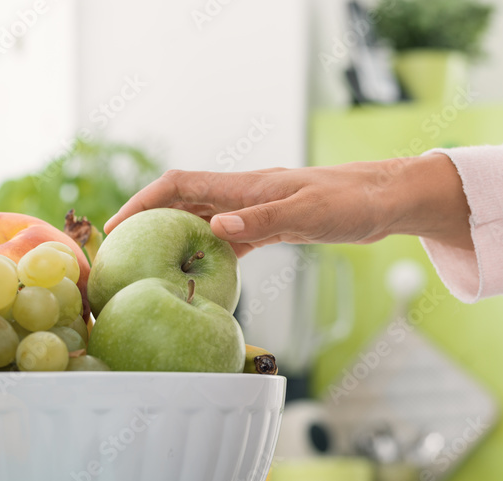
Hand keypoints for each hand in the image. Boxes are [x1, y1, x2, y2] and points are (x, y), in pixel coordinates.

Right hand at [104, 155, 471, 256]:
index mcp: (246, 186)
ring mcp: (255, 210)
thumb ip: (261, 221)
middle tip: (121, 252)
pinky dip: (206, 252)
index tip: (116, 227)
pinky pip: (227, 238)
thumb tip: (216, 228)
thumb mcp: (307, 214)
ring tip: (148, 264)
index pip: (179, 185)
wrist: (386, 200)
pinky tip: (200, 273)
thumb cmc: (352, 202)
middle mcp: (243, 195)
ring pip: (201, 220)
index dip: (143, 202)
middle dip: (147, 221)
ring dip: (173, 237)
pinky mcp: (270, 226)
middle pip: (181, 202)